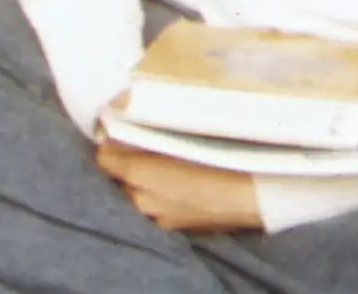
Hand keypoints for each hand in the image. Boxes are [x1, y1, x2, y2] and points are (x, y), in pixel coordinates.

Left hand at [94, 140, 262, 231]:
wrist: (254, 194)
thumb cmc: (219, 155)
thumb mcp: (176, 133)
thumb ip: (140, 133)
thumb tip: (115, 128)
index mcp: (137, 172)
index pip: (103, 156)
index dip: (111, 143)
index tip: (120, 133)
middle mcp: (141, 199)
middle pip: (119, 176)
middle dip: (126, 163)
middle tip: (146, 148)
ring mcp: (158, 217)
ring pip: (136, 193)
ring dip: (142, 182)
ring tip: (165, 167)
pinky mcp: (176, 229)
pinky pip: (156, 207)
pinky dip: (159, 196)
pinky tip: (177, 185)